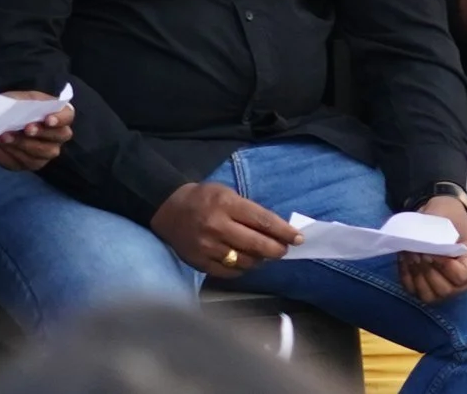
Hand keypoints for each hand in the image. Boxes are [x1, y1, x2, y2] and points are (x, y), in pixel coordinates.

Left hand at [0, 95, 72, 172]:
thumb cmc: (11, 108)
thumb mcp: (19, 99)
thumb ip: (28, 104)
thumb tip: (29, 111)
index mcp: (58, 113)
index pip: (68, 116)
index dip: (60, 119)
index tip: (47, 120)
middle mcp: (58, 134)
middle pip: (62, 136)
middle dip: (43, 133)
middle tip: (26, 129)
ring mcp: (47, 151)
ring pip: (45, 153)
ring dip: (25, 144)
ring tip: (6, 136)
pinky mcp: (31, 163)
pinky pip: (27, 162)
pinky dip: (13, 153)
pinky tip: (3, 145)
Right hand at [150, 181, 299, 276]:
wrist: (168, 209)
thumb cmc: (204, 198)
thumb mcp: (228, 193)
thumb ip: (249, 211)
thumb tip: (275, 230)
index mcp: (227, 206)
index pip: (263, 221)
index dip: (284, 232)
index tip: (298, 238)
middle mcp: (217, 227)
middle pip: (256, 244)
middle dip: (276, 250)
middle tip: (284, 250)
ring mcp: (207, 247)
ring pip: (243, 261)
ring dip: (259, 260)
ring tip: (264, 256)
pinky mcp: (198, 262)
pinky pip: (227, 272)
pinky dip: (241, 269)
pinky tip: (246, 263)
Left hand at [400, 195, 466, 302]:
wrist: (441, 216)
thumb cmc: (449, 215)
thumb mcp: (448, 217)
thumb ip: (438, 233)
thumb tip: (421, 246)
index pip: (462, 276)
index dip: (444, 266)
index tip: (432, 250)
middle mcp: (465, 281)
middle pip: (445, 290)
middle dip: (428, 270)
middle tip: (417, 251)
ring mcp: (447, 288)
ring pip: (429, 296)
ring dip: (416, 276)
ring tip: (410, 255)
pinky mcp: (429, 289)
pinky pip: (415, 292)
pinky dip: (407, 277)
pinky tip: (404, 259)